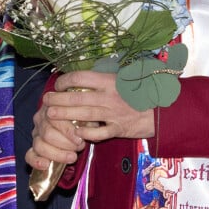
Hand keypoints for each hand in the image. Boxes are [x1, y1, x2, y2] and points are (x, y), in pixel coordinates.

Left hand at [26, 69, 154, 170]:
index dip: (66, 80)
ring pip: (84, 115)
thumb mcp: (126, 77)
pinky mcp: (118, 129)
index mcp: (111, 81)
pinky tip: (75, 133)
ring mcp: (113, 114)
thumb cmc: (143, 91)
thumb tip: (85, 74)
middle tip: (46, 101)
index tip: (59, 84)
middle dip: (58, 99)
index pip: (81, 78)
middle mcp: (110, 97)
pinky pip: (98, 133)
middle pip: (78, 98)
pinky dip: (85, 134)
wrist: (163, 109)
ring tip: (51, 114)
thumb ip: (106, 77)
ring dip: (65, 115)